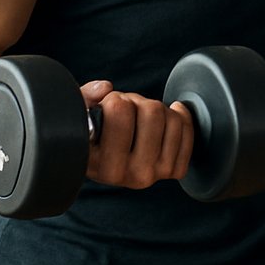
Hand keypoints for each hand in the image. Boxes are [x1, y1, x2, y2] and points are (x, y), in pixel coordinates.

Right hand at [80, 80, 194, 189]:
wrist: (105, 162)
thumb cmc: (89, 137)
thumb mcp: (76, 118)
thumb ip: (83, 98)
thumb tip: (105, 89)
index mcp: (104, 166)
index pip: (120, 111)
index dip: (113, 100)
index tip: (106, 108)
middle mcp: (133, 175)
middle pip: (152, 111)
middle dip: (136, 102)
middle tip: (124, 113)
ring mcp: (157, 174)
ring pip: (171, 117)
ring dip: (155, 109)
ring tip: (137, 119)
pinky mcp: (174, 170)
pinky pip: (187, 129)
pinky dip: (178, 116)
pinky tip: (164, 118)